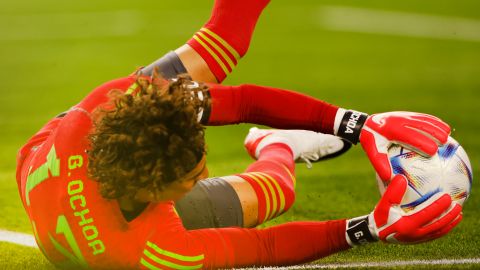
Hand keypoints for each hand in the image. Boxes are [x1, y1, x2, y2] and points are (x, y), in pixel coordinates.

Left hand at [335, 110, 450, 180]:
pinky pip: (423, 116)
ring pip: (423, 119)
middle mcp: (398, 120)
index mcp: (391, 130)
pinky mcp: (406, 113)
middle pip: (420, 125)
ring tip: (448, 134)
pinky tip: (444, 126)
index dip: (422, 143)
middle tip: (445, 143)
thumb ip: (381, 164)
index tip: (433, 151)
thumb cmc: (371, 141)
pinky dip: (434, 120)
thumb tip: (390, 179)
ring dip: (436, 126)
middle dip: (433, 133)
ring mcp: (403, 115)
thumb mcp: (373, 152)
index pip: (409, 136)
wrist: (365, 124)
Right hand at [346, 175, 461, 245]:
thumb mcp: (383, 203)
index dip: (439, 206)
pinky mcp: (419, 240)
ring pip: (439, 231)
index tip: (447, 197)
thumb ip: (393, 191)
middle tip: (458, 205)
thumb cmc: (380, 216)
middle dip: (449, 215)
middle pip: (438, 225)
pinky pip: (435, 235)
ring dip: (450, 223)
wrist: (377, 232)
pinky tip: (449, 221)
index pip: (427, 215)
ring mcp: (418, 239)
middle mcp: (415, 234)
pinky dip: (445, 228)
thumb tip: (401, 177)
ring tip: (459, 214)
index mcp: (407, 224)